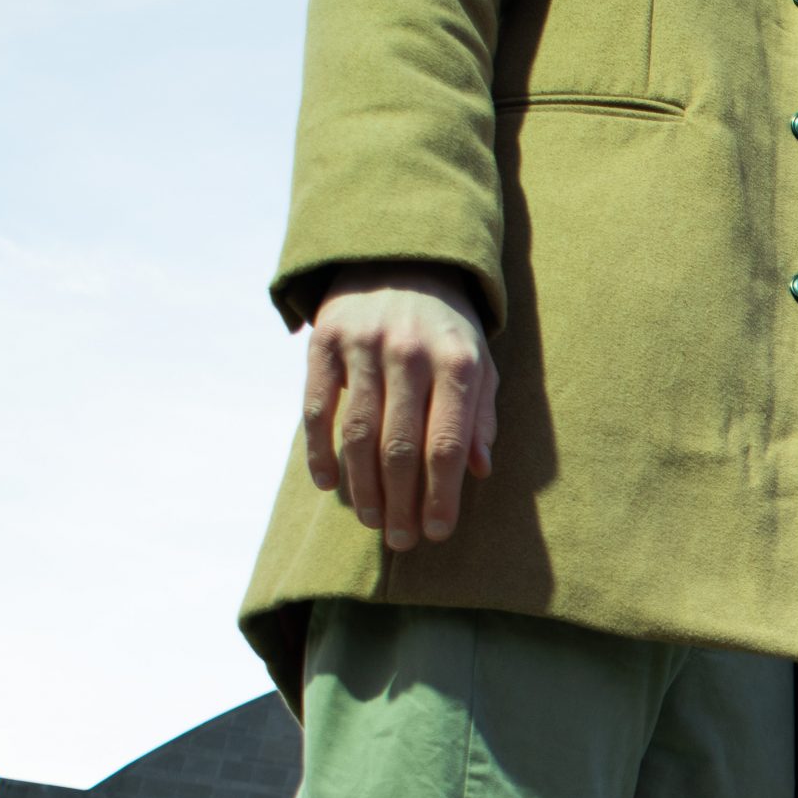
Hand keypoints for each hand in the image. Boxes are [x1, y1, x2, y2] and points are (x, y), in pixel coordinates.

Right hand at [303, 264, 498, 550]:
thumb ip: (481, 416)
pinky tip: (328, 483)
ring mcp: (363, 345)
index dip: (442, 495)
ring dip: (363, 487)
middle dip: (401, 502)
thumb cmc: (448, 327)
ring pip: (358, 434)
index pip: (447, 444)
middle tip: (401, 540)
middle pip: (401, 447)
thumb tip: (480, 471)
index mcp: (457, 362)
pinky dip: (320, 452)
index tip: (437, 532)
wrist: (399, 257)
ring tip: (372, 519)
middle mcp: (410, 353)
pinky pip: (317, 409)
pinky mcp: (324, 341)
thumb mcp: (480, 363)